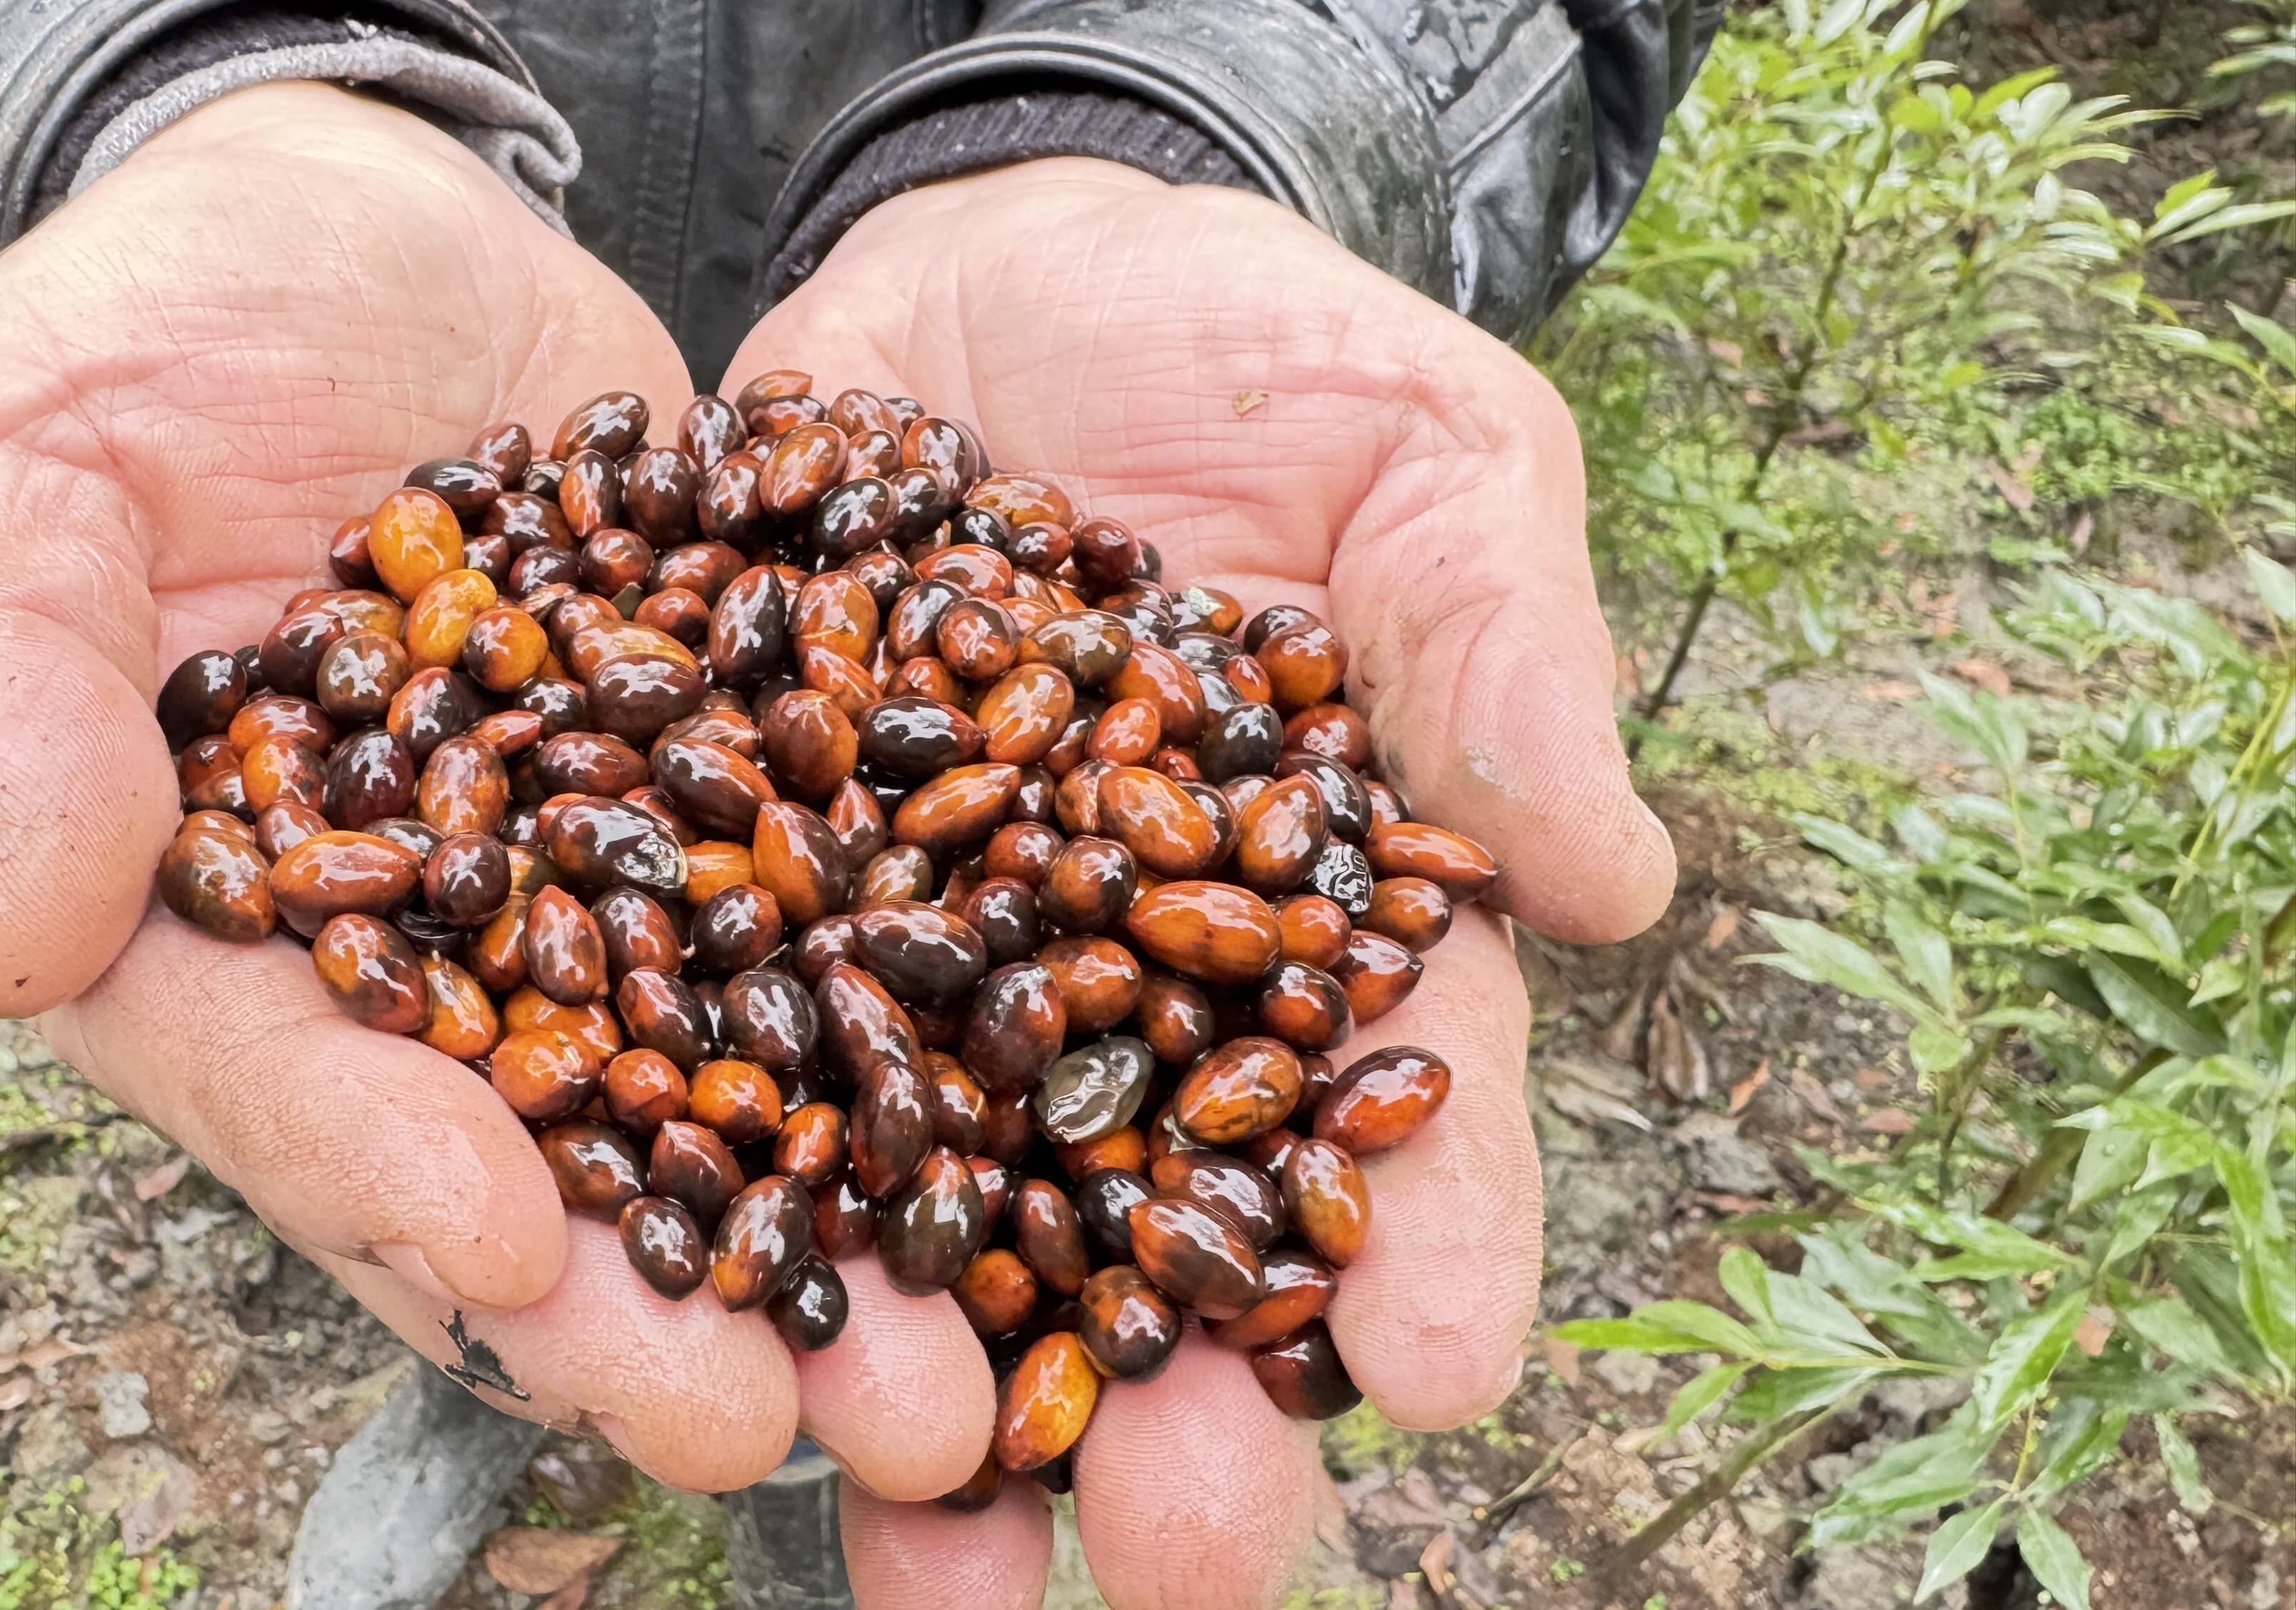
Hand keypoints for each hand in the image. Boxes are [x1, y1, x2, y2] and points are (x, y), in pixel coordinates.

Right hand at [0, 85, 992, 1499]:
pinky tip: (1032, 1131)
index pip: (285, 1085)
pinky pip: (826, 932)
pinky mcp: (723, 802)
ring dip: (822, 1242)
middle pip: (519, 1160)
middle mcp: (409, 958)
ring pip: (701, 1098)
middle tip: (786, 1422)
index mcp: (202, 925)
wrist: (358, 217)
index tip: (508, 1262)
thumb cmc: (134, 329)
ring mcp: (580, 892)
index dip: (387, 1179)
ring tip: (955, 1374)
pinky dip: (917, 1037)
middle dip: (649, 1304)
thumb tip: (0, 943)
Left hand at [732, 158, 1677, 1606]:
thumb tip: (1616, 881)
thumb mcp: (1417, 449)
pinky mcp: (755, 908)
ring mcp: (932, 963)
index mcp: (1320, 904)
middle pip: (1161, 1220)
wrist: (986, 272)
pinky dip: (705, 1207)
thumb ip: (1496, 646)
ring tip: (930, 1546)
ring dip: (935, 1391)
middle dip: (1173, 1396)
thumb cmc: (1244, 352)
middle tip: (1180, 1551)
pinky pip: (718, 1071)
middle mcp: (1121, 980)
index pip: (1401, 1094)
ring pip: (938, 1212)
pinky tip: (695, 1344)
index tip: (1440, 1371)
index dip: (1429, 1236)